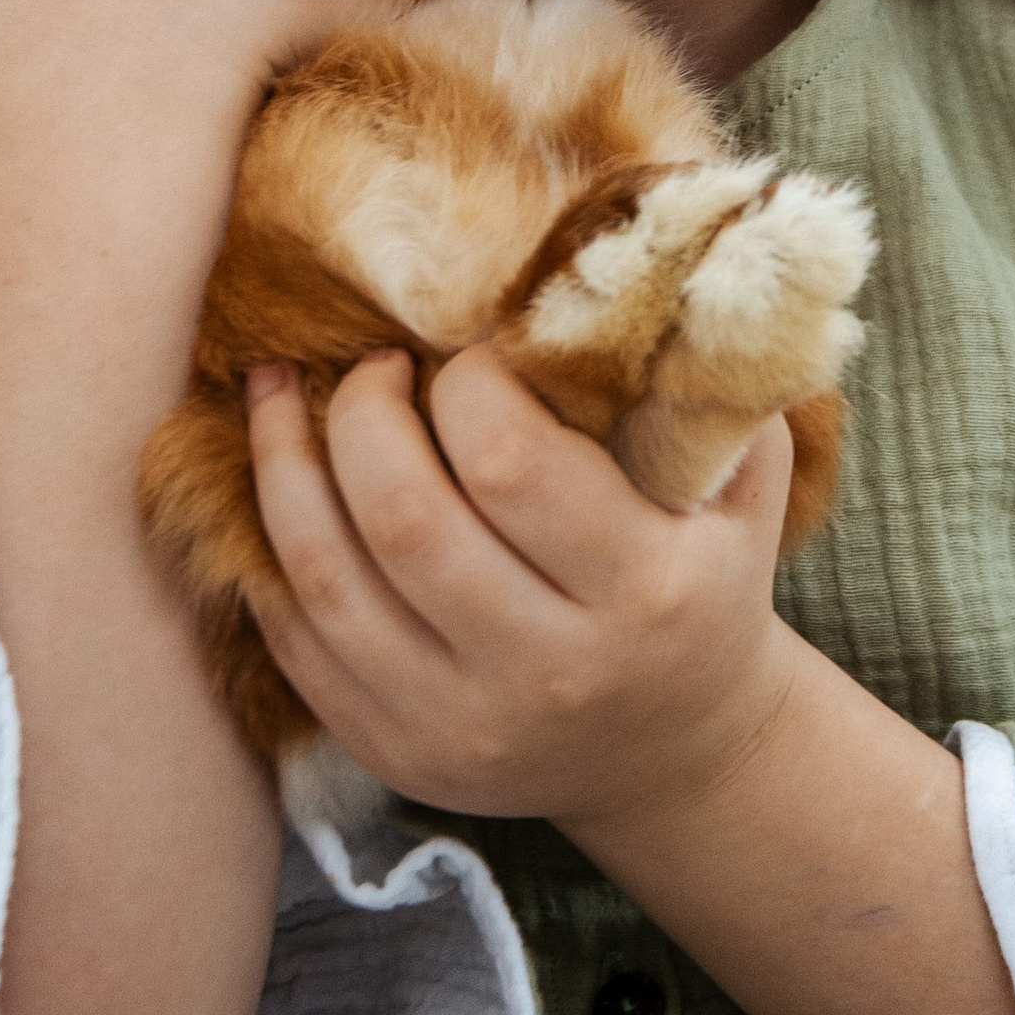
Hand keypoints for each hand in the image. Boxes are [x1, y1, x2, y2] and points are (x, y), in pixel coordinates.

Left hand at [247, 346, 799, 835]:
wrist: (678, 752)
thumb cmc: (706, 583)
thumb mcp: (744, 483)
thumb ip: (711, 378)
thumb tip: (658, 258)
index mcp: (644, 591)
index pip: (511, 462)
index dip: (467, 383)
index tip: (469, 354)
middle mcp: (551, 672)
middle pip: (405, 518)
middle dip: (361, 413)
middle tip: (374, 368)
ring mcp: (466, 726)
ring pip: (327, 581)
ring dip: (283, 469)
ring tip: (278, 398)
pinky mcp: (398, 756)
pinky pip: (298, 646)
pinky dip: (270, 556)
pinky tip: (278, 488)